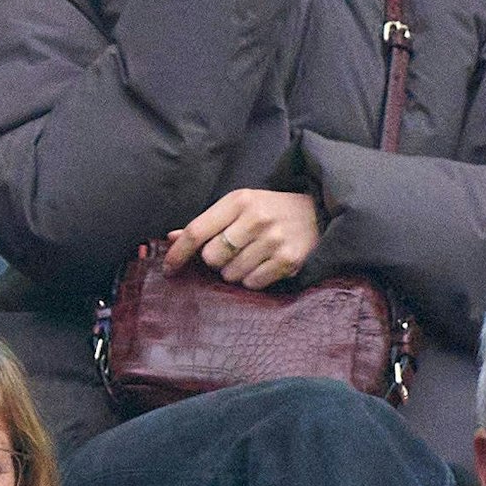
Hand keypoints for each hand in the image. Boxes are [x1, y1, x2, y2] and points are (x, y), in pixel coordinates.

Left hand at [162, 188, 321, 289]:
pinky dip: (252, 279)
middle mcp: (256, 219)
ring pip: (230, 274)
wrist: (317, 214)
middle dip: (214, 260)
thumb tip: (172, 237)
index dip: (178, 253)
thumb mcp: (238, 206)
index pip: (197, 231)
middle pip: (211, 257)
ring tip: (250, 256)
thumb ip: (206, 223)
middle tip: (230, 251)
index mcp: (238, 201)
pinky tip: (263, 264)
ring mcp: (274, 241)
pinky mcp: (289, 261)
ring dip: (233, 271)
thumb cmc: (269, 210)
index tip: (168, 268)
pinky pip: (252, 284)